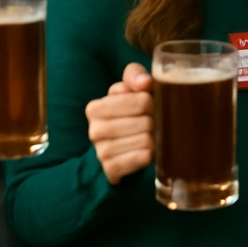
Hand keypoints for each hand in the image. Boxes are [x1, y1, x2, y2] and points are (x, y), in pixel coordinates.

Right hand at [86, 63, 153, 185]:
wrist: (118, 150)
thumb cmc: (128, 114)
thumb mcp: (130, 90)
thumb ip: (135, 76)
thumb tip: (145, 82)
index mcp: (95, 108)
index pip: (140, 101)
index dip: (151, 103)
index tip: (148, 107)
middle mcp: (94, 130)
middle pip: (145, 122)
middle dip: (153, 122)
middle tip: (149, 124)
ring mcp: (101, 152)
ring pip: (145, 140)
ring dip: (152, 139)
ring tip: (147, 138)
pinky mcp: (111, 170)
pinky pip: (140, 159)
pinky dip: (148, 155)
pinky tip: (147, 152)